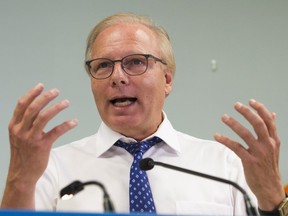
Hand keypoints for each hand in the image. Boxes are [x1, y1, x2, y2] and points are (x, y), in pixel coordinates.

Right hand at [1, 83, 77, 207]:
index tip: (41, 85)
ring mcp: (31, 138)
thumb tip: (35, 107)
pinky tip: (74, 121)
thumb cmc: (22, 153)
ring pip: (43, 118)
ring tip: (66, 102)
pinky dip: (66, 125)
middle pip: (33, 108)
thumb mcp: (18, 136)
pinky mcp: (41, 146)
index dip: (31, 93)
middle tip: (56, 91)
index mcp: (14, 125)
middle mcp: (20, 130)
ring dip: (56, 108)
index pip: (22, 105)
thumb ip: (24, 123)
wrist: (22, 174)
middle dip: (45, 97)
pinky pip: (56, 132)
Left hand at [214, 99, 284, 210]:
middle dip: (247, 112)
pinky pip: (235, 147)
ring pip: (245, 134)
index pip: (269, 121)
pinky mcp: (249, 161)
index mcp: (274, 140)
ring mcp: (258, 153)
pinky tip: (217, 136)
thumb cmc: (269, 166)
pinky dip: (225, 140)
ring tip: (224, 117)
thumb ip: (271, 131)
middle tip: (236, 105)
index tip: (250, 101)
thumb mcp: (274, 147)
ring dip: (233, 124)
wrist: (270, 188)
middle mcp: (267, 145)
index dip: (260, 109)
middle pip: (258, 124)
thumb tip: (272, 114)